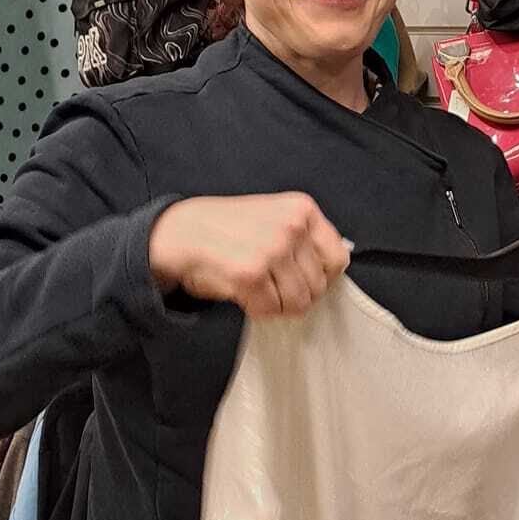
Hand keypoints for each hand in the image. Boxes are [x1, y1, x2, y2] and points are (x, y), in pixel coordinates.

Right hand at [147, 194, 350, 318]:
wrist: (180, 232)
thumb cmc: (228, 229)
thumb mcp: (275, 217)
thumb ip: (304, 237)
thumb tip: (331, 273)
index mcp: (302, 209)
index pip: (338, 258)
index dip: (322, 276)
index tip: (301, 278)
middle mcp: (292, 226)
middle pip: (319, 285)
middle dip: (296, 293)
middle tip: (271, 286)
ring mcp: (272, 249)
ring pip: (298, 302)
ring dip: (277, 304)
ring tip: (258, 289)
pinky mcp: (251, 274)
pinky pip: (271, 310)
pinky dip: (258, 309)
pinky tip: (244, 293)